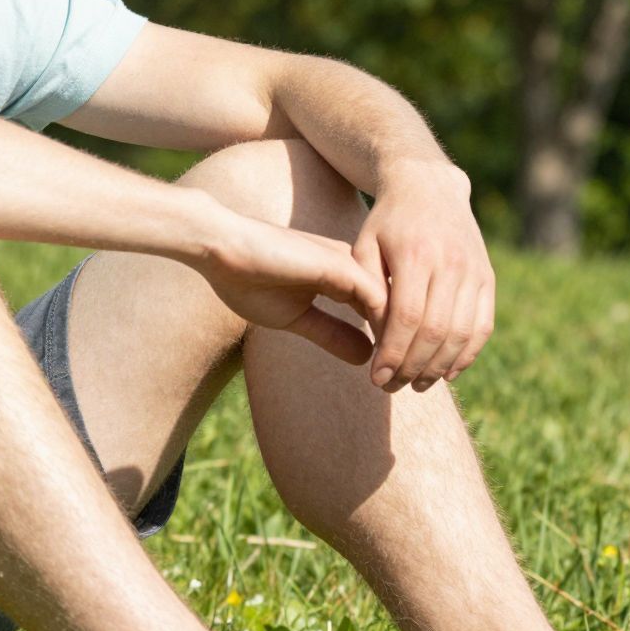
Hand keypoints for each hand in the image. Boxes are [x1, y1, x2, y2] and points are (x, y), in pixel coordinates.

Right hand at [193, 208, 389, 367]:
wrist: (220, 247)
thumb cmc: (248, 278)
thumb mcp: (297, 316)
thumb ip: (331, 332)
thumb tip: (366, 356)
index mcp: (345, 272)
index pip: (386, 308)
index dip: (395, 341)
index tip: (396, 375)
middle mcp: (354, 264)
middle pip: (401, 305)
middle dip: (407, 345)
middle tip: (409, 383)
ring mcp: (349, 263)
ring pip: (397, 303)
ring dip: (402, 342)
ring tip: (400, 377)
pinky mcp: (339, 266)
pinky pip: (379, 300)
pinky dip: (387, 331)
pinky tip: (386, 359)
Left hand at [352, 161, 494, 391]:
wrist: (429, 188)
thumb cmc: (387, 223)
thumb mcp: (364, 247)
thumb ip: (368, 291)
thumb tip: (380, 339)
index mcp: (415, 255)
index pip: (407, 317)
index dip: (393, 353)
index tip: (377, 378)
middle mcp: (450, 264)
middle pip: (436, 331)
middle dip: (413, 367)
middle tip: (392, 387)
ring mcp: (474, 271)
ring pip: (462, 334)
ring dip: (439, 368)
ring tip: (416, 385)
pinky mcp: (487, 278)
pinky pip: (482, 326)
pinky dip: (467, 355)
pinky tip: (446, 372)